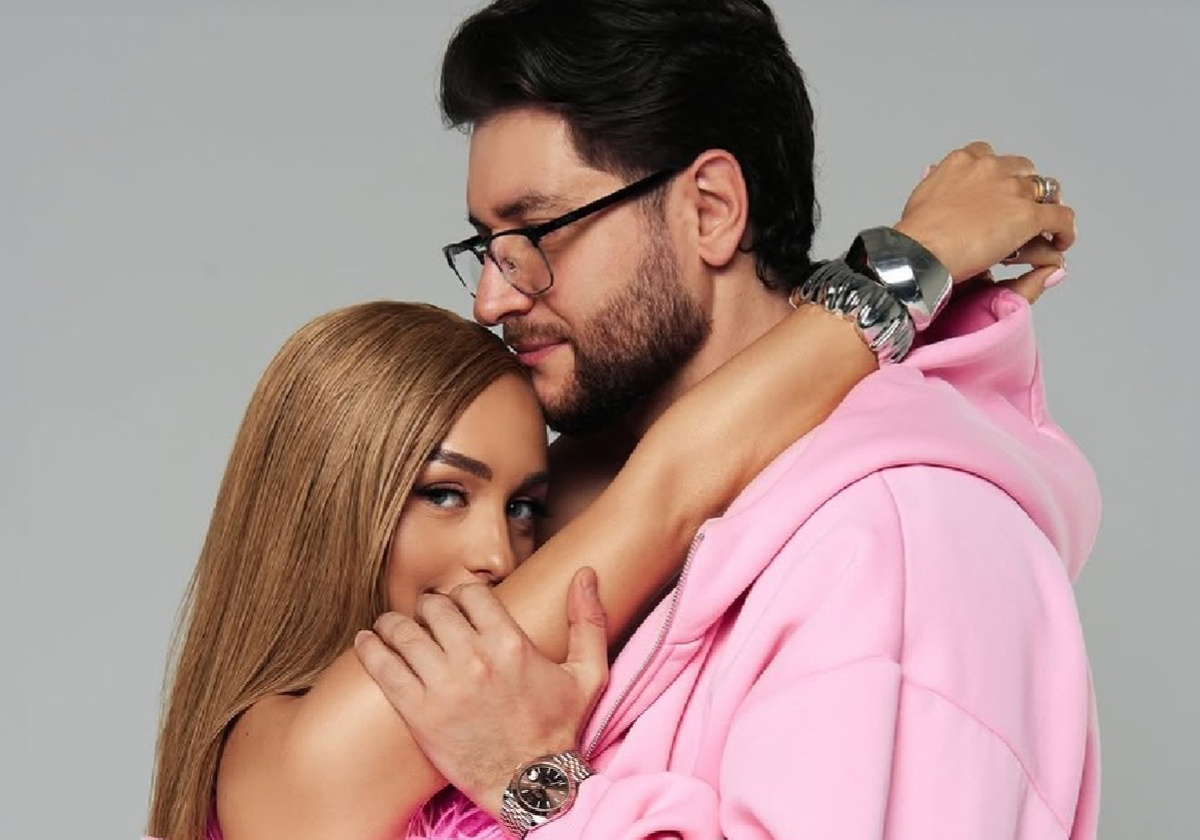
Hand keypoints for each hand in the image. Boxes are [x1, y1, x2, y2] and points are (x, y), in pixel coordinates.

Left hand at [354, 568, 608, 817]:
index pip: (471, 593)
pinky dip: (370, 649)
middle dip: (429, 607)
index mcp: (511, 643)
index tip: (458, 605)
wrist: (532, 785)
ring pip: (405, 632)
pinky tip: (366, 641)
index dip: (462, 594)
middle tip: (426, 617)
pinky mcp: (421, 714)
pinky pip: (385, 669)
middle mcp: (476, 659)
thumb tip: (586, 573)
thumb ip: (587, 620)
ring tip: (391, 626)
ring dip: (395, 623)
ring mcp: (445, 687)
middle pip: (435, 608)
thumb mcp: (587, 673)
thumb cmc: (560, 729)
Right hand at [894, 141, 1075, 301]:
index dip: (997, 174)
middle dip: (1024, 188)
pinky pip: (1060, 217)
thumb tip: (935, 177)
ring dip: (1046, 206)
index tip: (997, 189)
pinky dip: (1065, 230)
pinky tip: (1062, 242)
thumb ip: (935, 181)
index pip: (990, 156)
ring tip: (1046, 226)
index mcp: (964, 160)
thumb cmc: (915, 233)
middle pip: (1023, 169)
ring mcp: (1012, 190)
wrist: (920, 252)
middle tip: (1022, 209)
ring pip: (1046, 190)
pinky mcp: (1027, 215)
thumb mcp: (922, 195)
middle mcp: (991, 168)